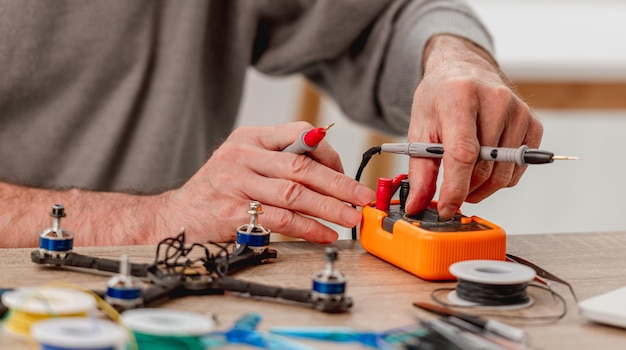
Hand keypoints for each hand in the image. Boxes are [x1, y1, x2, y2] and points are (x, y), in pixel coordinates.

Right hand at [160, 122, 374, 242]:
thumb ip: (280, 160)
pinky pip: (280, 219)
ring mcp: (235, 183)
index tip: (346, 174)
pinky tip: (324, 234)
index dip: (329, 153)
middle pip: (301, 167)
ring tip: (350, 218)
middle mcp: (242, 155)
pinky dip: (308, 228)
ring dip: (329, 208)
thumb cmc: (218, 190)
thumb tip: (331, 172)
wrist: (175, 216)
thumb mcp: (245, 162)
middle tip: (361, 197)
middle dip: (339, 184)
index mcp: (250, 137)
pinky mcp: (232, 212)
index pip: (300, 132)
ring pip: (295, 194)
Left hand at [404, 34, 542, 218]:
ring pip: (504, 173)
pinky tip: (484, 165)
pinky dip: (501, 177)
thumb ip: (420, 170)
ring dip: (483, 187)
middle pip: (485, 168)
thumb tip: (416, 204)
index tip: (445, 209)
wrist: (463, 71)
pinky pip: (519, 168)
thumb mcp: (419, 129)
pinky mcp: (533, 122)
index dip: (455, 188)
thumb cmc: (439, 99)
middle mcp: (495, 100)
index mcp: (460, 97)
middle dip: (466, 190)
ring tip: (465, 177)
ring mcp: (518, 111)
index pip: (463, 154)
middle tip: (451, 193)